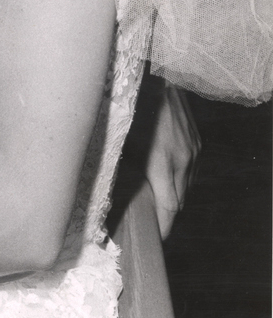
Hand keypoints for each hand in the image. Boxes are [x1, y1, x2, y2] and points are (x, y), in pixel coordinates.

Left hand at [124, 75, 200, 238]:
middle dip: (167, 216)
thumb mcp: (122, 142)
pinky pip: (191, 171)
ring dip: (174, 197)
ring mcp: (193, 152)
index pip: (169, 208)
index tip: (155, 239)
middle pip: (179, 202)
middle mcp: (182, 161)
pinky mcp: (197, 143)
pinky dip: (180, 180)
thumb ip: (126, 169)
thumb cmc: (132, 108)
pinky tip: (166, 179)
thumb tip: (119, 193)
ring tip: (157, 203)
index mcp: (161, 163)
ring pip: (187, 188)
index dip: (163, 228)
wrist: (158, 77)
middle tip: (151, 224)